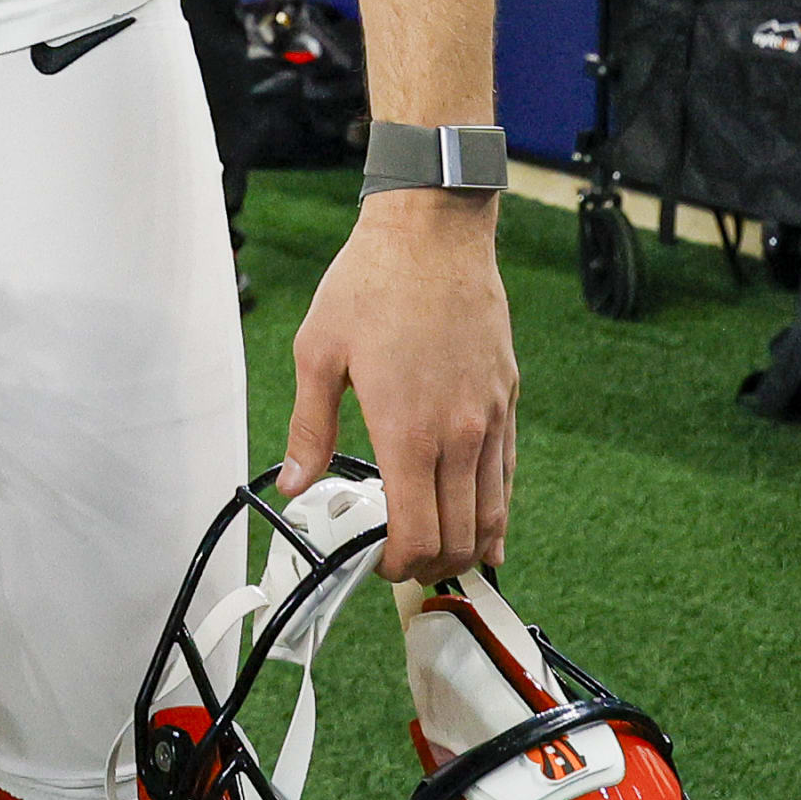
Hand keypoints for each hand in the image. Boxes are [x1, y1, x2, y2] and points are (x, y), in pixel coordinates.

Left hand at [283, 190, 517, 582]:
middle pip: (459, 535)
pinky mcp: (507, 398)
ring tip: (441, 556)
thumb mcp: (318, 352)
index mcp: (407, 431)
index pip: (417, 533)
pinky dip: (496, 509)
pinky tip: (484, 522)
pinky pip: (507, 472)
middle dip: (431, 565)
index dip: (398, 566)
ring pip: (492, 512)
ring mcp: (490, 417)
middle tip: (402, 566)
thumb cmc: (371, 283)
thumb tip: (294, 483)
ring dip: (468, 546)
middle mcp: (459, 433)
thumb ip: (308, 429)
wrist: (433, 232)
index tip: (378, 565)